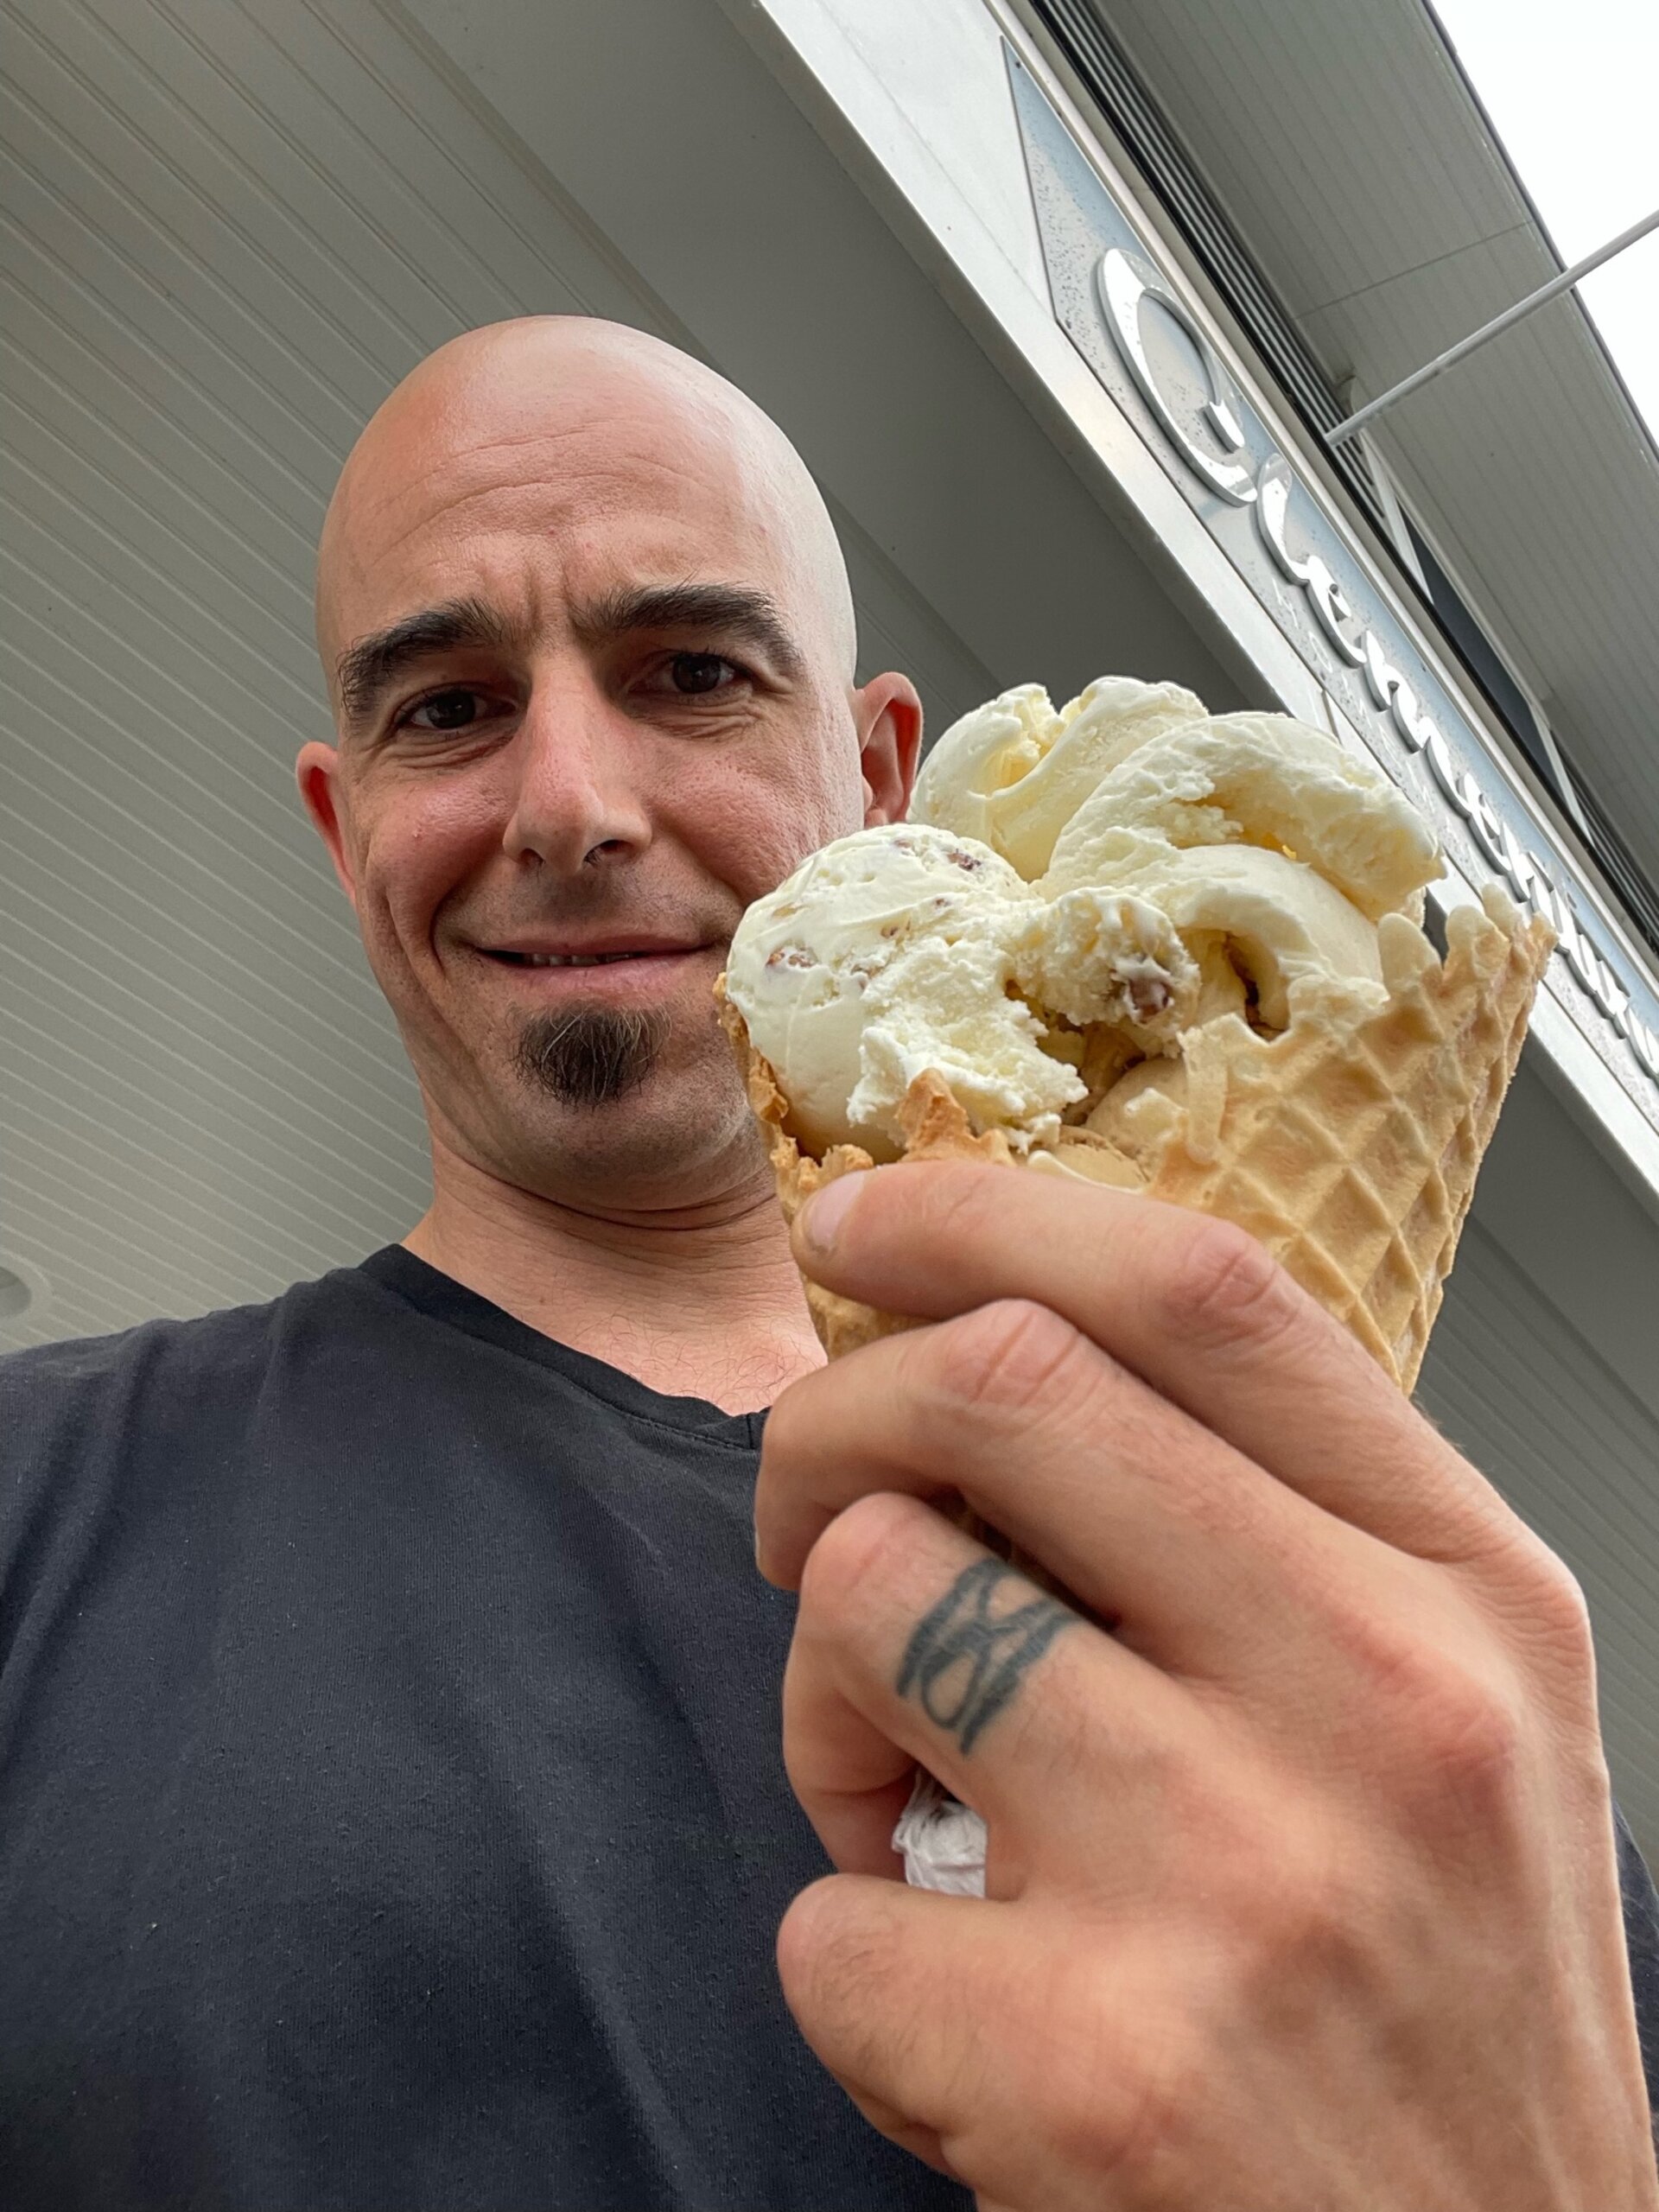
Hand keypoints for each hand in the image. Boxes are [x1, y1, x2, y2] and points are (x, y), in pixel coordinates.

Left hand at [757, 1162, 1657, 2209]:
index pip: (1203, 1291)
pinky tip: (957, 2015)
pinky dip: (846, 1954)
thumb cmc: (1443, 2015)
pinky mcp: (1096, 2065)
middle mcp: (1377, 1698)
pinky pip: (826, 1918)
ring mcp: (1237, 1877)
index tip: (860, 1225)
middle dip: (829, 1420)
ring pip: (869, 1599)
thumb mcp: (1457, 1719)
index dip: (988, 1215)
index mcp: (1466, 1593)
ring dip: (816, 1692)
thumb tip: (1011, 1353)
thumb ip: (1278, 1525)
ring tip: (891, 1803)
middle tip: (803, 1514)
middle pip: (996, 1385)